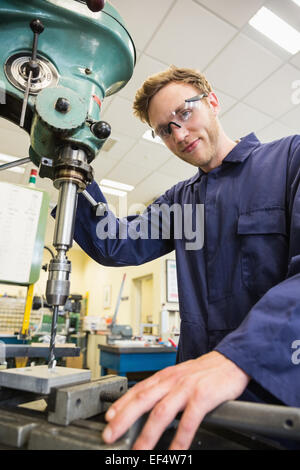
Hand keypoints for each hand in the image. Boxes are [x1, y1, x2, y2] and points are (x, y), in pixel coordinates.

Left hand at [102, 351, 249, 449]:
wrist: (232, 360)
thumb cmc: (206, 371)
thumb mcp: (181, 374)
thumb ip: (164, 388)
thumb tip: (148, 405)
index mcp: (165, 375)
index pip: (137, 390)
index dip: (121, 405)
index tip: (108, 419)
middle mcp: (172, 381)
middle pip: (142, 401)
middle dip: (123, 419)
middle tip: (110, 435)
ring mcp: (187, 388)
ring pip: (161, 413)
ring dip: (147, 435)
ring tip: (138, 452)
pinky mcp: (202, 397)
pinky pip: (188, 422)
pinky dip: (179, 439)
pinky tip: (174, 453)